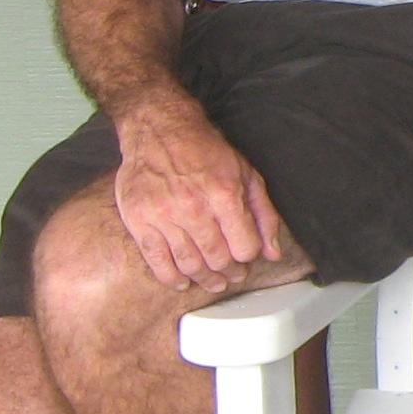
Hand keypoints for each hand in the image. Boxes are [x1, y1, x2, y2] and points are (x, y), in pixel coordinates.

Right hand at [110, 97, 287, 292]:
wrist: (160, 132)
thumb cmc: (207, 153)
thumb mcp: (247, 175)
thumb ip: (264, 215)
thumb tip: (273, 253)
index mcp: (224, 195)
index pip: (244, 247)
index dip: (248, 258)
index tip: (246, 259)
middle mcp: (194, 208)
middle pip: (218, 259)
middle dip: (229, 273)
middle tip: (231, 275)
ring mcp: (164, 217)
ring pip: (189, 265)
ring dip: (205, 280)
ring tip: (212, 282)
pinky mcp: (140, 222)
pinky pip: (157, 262)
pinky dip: (171, 278)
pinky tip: (182, 282)